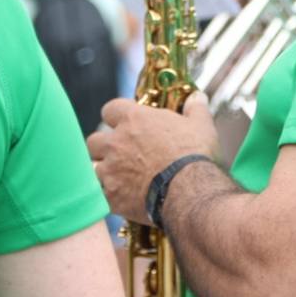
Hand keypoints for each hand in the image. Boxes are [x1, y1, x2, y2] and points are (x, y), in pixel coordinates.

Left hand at [87, 92, 218, 223]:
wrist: (191, 192)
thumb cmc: (195, 155)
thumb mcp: (201, 126)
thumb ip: (195, 108)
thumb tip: (197, 97)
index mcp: (134, 120)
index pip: (109, 109)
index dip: (116, 116)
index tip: (125, 123)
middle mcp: (116, 142)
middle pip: (93, 140)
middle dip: (103, 146)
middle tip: (119, 153)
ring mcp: (111, 170)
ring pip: (93, 169)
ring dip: (104, 172)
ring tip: (120, 179)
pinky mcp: (111, 196)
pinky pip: (100, 196)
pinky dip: (108, 197)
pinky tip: (121, 199)